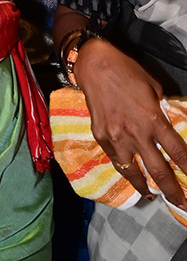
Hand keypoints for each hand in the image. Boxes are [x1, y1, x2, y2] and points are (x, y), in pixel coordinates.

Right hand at [75, 37, 186, 208]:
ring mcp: (116, 138)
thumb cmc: (126, 71)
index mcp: (153, 120)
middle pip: (159, 171)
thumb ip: (160, 109)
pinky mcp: (100, 136)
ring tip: (151, 196)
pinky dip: (124, 168)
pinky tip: (128, 172)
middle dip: (173, 192)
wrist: (94, 65)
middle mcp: (136, 133)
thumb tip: (164, 121)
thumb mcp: (153, 87)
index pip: (178, 152)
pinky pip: (115, 159)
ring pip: (133, 172)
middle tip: (183, 205)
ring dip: (144, 187)